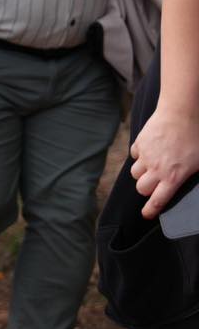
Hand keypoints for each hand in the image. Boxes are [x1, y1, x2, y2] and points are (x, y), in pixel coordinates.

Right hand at [130, 101, 198, 218]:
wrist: (182, 114)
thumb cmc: (196, 137)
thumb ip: (194, 173)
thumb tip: (197, 183)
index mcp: (172, 177)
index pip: (157, 201)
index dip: (150, 210)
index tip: (146, 214)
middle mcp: (156, 169)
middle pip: (141, 188)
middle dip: (146, 189)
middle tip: (154, 185)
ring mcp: (146, 156)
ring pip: (134, 172)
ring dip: (141, 173)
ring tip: (151, 168)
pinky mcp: (140, 143)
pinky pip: (135, 154)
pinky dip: (140, 156)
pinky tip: (150, 151)